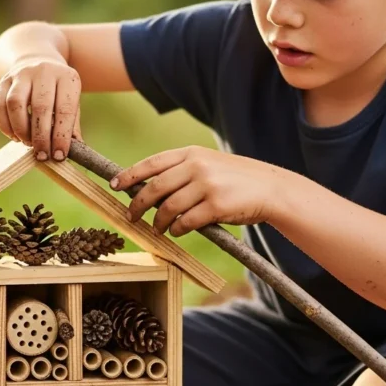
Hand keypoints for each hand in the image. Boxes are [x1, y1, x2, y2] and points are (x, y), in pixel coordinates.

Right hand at [0, 56, 81, 159]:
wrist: (37, 61)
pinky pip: (0, 104)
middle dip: (41, 136)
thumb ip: (71, 125)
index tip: (59, 156)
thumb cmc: (58, 91)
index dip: (61, 136)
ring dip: (21, 129)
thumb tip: (75, 150)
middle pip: (40, 107)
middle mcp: (44, 71)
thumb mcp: (71, 102)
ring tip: (27, 143)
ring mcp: (22, 73)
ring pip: (16, 103)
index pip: (65, 110)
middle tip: (42, 155)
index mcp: (67, 78)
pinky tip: (14, 136)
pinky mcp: (4, 80)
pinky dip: (5, 124)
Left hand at [111, 146, 283, 235]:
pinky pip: (186, 222)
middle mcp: (197, 166)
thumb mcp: (208, 164)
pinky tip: (177, 231)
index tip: (115, 186)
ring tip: (157, 228)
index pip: (152, 163)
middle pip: (155, 188)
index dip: (130, 175)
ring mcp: (207, 185)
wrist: (270, 189)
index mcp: (191, 153)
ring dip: (158, 222)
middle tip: (131, 216)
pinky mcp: (217, 206)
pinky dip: (177, 229)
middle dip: (138, 205)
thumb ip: (182, 171)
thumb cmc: (235, 179)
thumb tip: (148, 189)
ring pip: (168, 208)